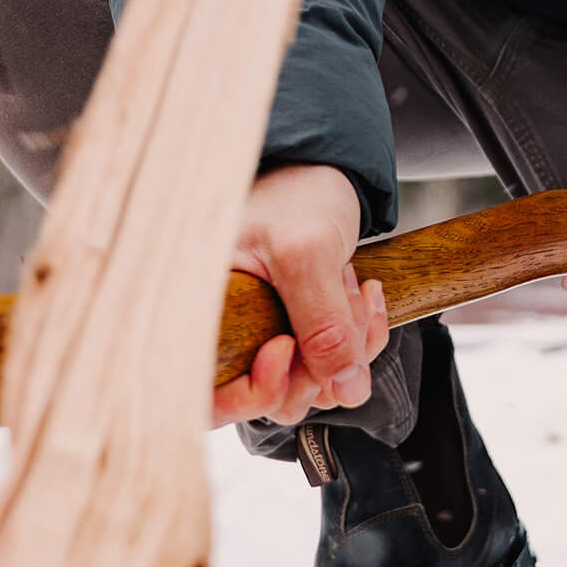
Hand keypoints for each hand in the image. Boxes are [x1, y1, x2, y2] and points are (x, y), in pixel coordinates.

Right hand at [210, 163, 389, 429]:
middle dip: (321, 360)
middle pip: (272, 399)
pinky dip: (359, 338)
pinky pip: (333, 365)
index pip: (210, 398)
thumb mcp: (307, 252)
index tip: (286, 347)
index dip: (253, 392)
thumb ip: (323, 322)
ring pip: (312, 384)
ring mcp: (265, 336)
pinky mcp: (297, 333)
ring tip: (353, 286)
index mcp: (203, 312)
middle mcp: (230, 333)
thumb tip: (344, 388)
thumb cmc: (295, 191)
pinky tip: (363, 293)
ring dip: (348, 345)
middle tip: (342, 299)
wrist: (322, 167)